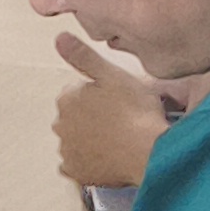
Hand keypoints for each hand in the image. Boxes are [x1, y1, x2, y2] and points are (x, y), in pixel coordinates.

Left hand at [51, 33, 170, 190]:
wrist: (150, 151)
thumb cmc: (136, 112)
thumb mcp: (112, 74)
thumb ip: (83, 56)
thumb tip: (59, 37)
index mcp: (66, 99)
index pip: (77, 91)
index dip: (99, 94)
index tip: (117, 99)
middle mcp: (60, 125)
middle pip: (75, 116)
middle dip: (92, 116)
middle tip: (120, 118)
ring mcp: (67, 151)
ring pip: (76, 140)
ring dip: (91, 139)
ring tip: (118, 138)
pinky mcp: (77, 173)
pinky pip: (78, 165)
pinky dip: (89, 162)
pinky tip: (107, 157)